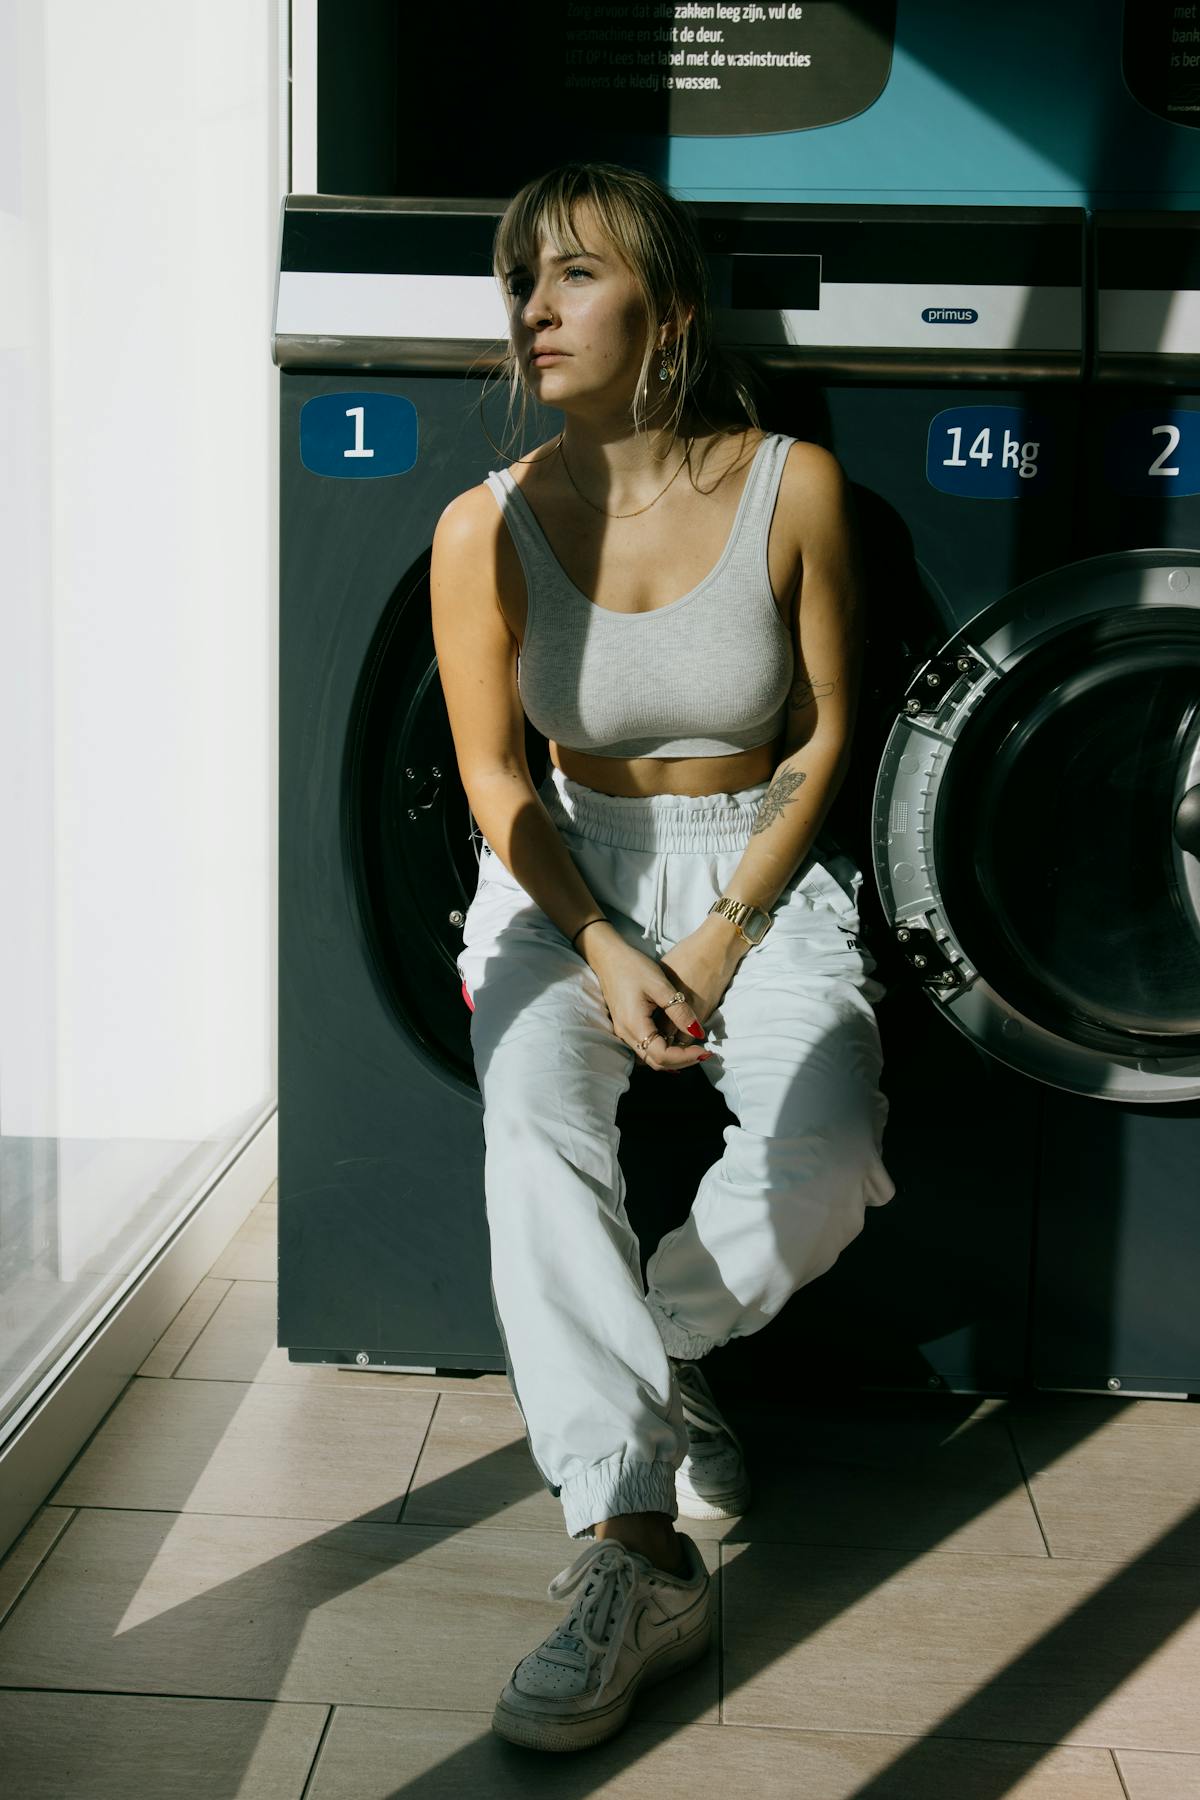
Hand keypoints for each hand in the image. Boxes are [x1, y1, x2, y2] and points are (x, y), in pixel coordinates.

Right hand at [584, 917, 748, 1072]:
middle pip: (656, 1062)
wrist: (608, 957)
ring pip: (651, 1057)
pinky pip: (646, 1047)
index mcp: (634, 1025)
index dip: (686, 1057)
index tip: (705, 1049)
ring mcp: (624, 1032)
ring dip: (673, 1057)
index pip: (662, 1055)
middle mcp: (626, 1034)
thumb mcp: (660, 985)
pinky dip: (664, 1049)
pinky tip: (677, 1040)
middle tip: (704, 1051)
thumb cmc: (633, 967)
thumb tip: (697, 1033)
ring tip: (694, 1048)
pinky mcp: (627, 1026)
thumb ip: (679, 1011)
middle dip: (682, 1061)